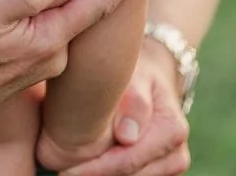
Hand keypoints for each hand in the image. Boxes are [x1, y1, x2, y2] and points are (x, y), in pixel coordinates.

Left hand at [62, 42, 189, 175]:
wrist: (153, 76)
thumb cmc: (138, 71)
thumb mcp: (136, 73)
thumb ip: (134, 99)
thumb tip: (127, 136)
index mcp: (172, 129)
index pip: (128, 161)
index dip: (94, 169)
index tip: (64, 169)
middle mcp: (176, 153)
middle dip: (93, 174)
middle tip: (59, 169)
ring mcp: (171, 164)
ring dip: (101, 174)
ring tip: (69, 166)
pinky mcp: (162, 169)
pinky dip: (109, 172)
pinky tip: (87, 165)